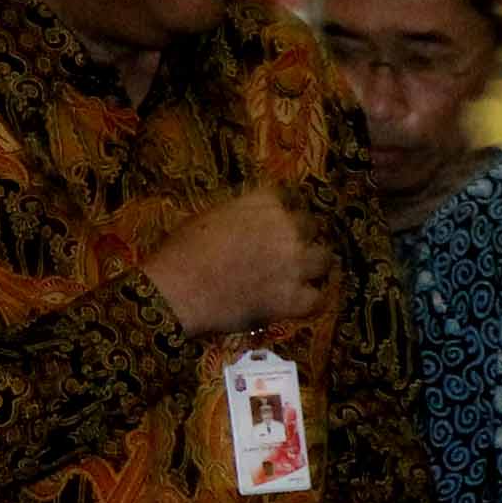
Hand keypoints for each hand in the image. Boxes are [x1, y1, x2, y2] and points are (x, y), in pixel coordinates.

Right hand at [144, 186, 335, 337]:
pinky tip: (298, 302)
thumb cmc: (182, 251)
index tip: (278, 225)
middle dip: (300, 238)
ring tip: (299, 275)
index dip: (285, 215)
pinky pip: (318, 298)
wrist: (177, 290)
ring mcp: (295, 263)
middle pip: (311, 227)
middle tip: (287, 252)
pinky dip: (310, 301)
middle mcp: (288, 228)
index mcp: (265, 202)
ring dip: (313, 266)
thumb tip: (251, 221)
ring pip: (324, 259)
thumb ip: (241, 214)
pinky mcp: (294, 297)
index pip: (290, 200)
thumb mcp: (210, 217)